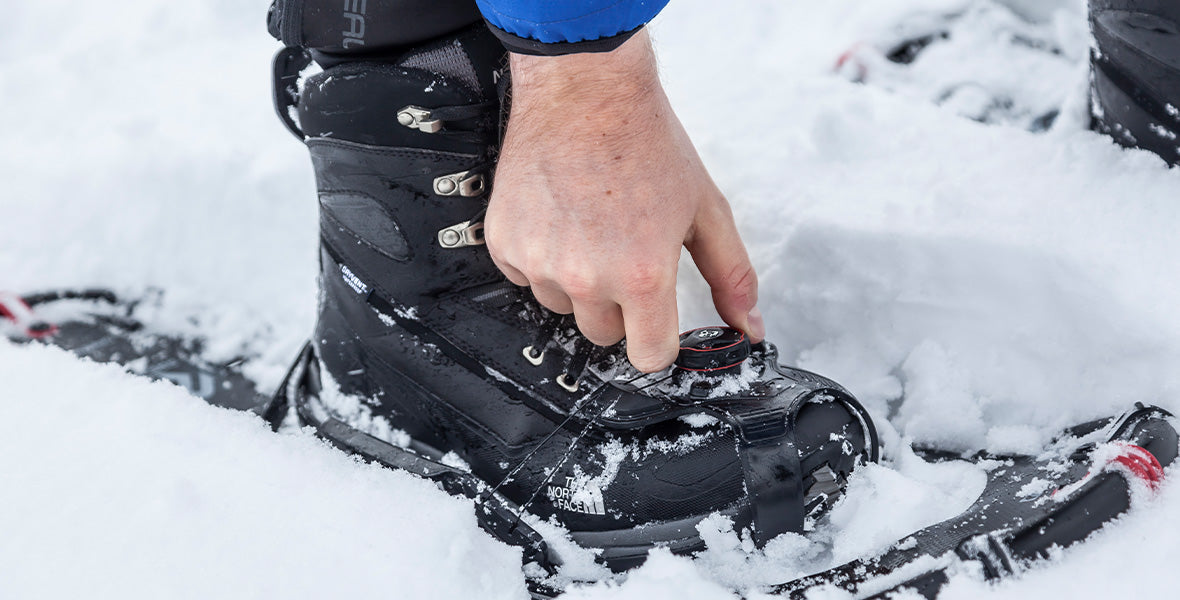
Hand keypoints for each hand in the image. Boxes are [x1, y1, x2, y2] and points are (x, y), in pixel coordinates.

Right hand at [485, 29, 763, 372]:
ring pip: (563, 305)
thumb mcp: (705, 209)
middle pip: (605, 335)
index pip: (648, 356)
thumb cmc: (643, 141)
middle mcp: (586, 277)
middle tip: (626, 251)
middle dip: (620, 306)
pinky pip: (525, 277)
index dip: (659, 339)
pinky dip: (542, 257)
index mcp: (642, 275)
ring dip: (577, 282)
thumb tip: (748, 324)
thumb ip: (731, 274)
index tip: (659, 320)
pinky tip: (561, 219)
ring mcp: (540, 262)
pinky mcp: (505, 243)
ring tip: (592, 227)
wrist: (585, 90)